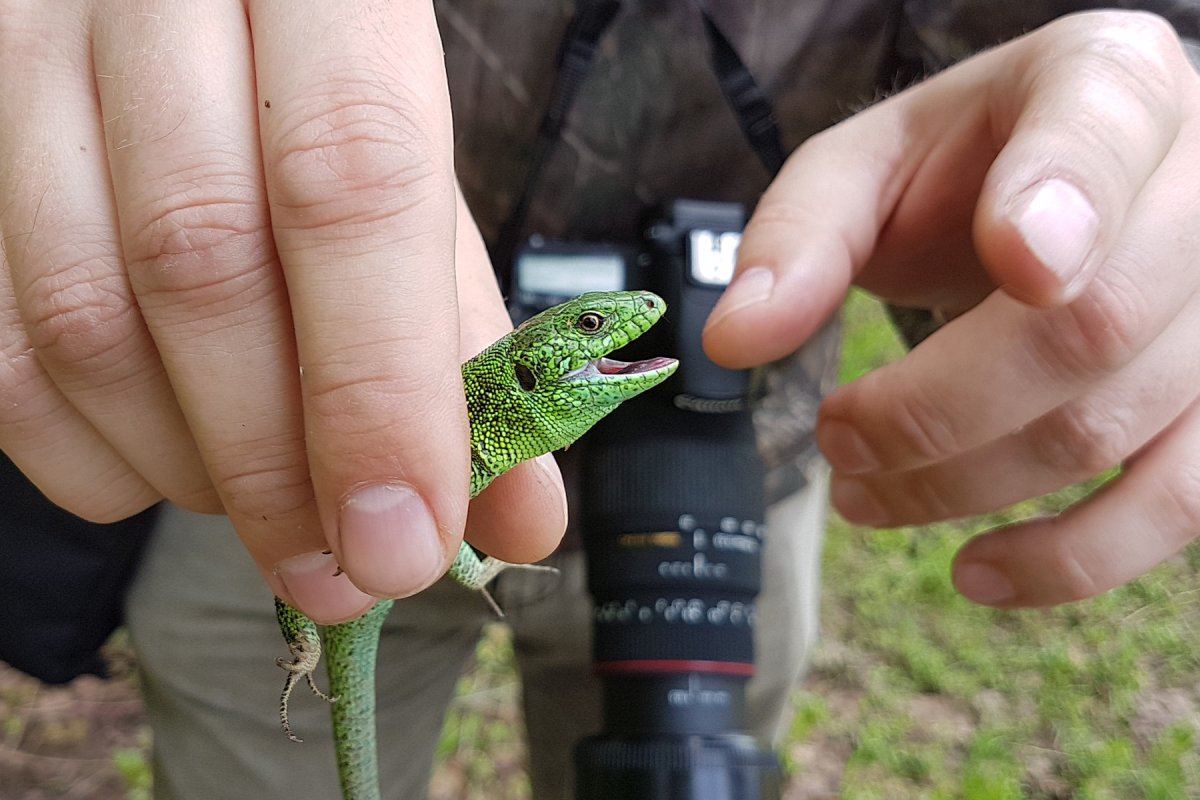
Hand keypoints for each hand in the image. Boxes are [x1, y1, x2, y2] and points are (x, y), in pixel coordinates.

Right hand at [0, 2, 565, 622]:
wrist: (199, 1)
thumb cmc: (328, 89)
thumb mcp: (419, 174)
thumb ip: (460, 331)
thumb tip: (517, 514)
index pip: (347, 183)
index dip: (376, 386)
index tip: (406, 540)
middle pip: (197, 261)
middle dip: (277, 463)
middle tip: (343, 570)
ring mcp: (20, 63)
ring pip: (79, 315)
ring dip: (189, 465)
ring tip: (272, 506)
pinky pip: (0, 353)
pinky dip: (94, 455)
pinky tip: (170, 461)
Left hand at [703, 11, 1199, 607]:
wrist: (1055, 196)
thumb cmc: (964, 171)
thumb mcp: (868, 165)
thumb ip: (802, 235)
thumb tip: (732, 341)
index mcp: (1106, 82)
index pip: (1104, 130)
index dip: (1068, 201)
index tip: (1017, 263)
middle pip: (1092, 322)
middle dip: (933, 408)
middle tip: (836, 438)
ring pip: (1117, 425)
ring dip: (965, 484)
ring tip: (865, 493)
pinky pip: (1178, 504)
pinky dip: (1070, 558)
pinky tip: (973, 570)